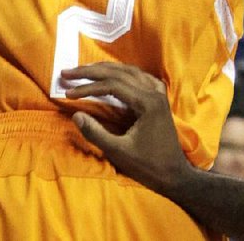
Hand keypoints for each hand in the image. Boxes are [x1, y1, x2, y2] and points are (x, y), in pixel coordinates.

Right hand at [60, 62, 187, 196]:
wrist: (176, 176)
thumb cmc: (148, 166)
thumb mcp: (119, 153)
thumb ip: (96, 133)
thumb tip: (75, 115)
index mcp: (147, 102)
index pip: (112, 85)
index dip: (88, 87)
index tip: (68, 91)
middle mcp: (153, 91)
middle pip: (117, 72)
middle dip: (90, 71)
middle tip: (67, 72)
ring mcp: (158, 92)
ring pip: (127, 70)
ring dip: (103, 69)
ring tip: (83, 71)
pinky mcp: (158, 97)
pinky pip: (137, 75)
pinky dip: (120, 72)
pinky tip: (111, 74)